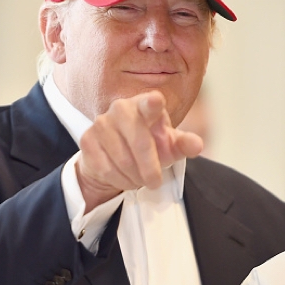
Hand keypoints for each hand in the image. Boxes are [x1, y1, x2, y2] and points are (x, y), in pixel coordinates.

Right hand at [76, 90, 202, 211]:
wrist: (116, 158)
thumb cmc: (149, 146)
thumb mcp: (169, 146)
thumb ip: (183, 144)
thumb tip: (197, 145)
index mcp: (145, 105)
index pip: (149, 103)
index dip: (152, 104)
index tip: (156, 101)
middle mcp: (121, 108)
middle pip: (139, 140)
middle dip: (150, 167)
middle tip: (156, 182)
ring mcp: (102, 123)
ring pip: (123, 159)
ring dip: (135, 176)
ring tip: (141, 179)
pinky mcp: (88, 140)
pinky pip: (107, 168)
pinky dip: (120, 180)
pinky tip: (125, 178)